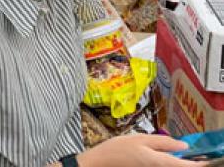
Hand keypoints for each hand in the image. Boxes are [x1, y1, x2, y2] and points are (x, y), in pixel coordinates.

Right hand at [77, 135, 198, 166]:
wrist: (100, 163)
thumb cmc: (117, 149)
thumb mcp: (140, 139)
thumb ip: (163, 142)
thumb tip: (184, 145)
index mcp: (159, 162)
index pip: (186, 166)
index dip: (198, 164)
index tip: (204, 159)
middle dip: (184, 162)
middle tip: (184, 152)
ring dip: (173, 162)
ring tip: (169, 153)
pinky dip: (164, 163)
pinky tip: (157, 156)